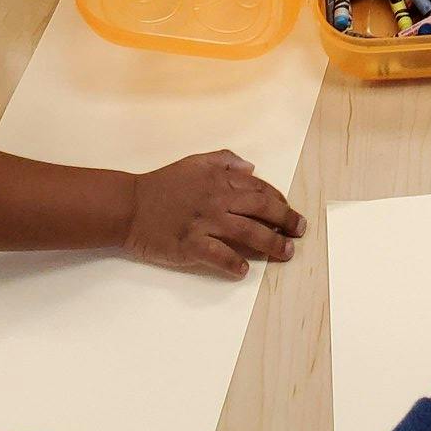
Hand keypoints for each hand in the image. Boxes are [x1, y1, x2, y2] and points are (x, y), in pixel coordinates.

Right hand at [124, 148, 304, 278]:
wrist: (131, 206)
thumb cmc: (163, 184)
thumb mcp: (195, 162)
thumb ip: (225, 160)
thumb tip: (251, 168)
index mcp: (219, 179)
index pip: (259, 189)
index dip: (279, 201)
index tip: (289, 212)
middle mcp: (217, 199)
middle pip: (261, 209)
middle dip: (285, 220)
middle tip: (299, 232)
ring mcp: (205, 223)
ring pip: (247, 232)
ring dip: (270, 243)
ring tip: (285, 253)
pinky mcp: (190, 245)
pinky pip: (218, 255)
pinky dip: (233, 263)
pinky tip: (244, 270)